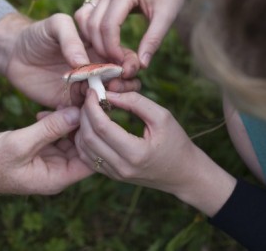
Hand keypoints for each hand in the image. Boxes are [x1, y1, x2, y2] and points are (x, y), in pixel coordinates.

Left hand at [0, 12, 140, 108]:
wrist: (13, 54)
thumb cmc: (37, 34)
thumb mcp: (55, 25)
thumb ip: (71, 37)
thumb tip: (83, 62)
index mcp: (100, 49)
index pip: (125, 59)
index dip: (129, 65)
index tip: (123, 70)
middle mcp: (97, 71)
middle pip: (123, 84)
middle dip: (123, 87)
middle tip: (110, 87)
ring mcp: (85, 89)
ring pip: (106, 102)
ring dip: (102, 103)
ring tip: (88, 98)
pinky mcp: (69, 105)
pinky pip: (83, 114)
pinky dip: (82, 114)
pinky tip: (70, 107)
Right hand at [0, 106, 92, 204]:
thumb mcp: (20, 144)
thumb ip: (49, 129)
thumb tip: (77, 113)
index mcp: (56, 178)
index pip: (91, 160)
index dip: (95, 137)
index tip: (94, 111)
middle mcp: (55, 171)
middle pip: (84, 148)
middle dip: (85, 125)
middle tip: (85, 100)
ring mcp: (46, 160)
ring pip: (70, 139)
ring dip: (69, 120)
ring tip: (68, 100)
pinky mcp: (37, 149)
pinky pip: (54, 135)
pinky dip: (54, 122)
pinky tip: (45, 110)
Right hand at [74, 0, 213, 67]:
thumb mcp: (167, 17)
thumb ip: (153, 40)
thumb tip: (141, 65)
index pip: (108, 25)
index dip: (112, 48)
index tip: (122, 63)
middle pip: (93, 25)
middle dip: (102, 48)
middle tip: (116, 65)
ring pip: (84, 20)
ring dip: (92, 41)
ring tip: (110, 57)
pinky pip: (86, 16)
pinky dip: (89, 33)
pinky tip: (103, 46)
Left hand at [74, 90, 235, 215]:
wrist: (184, 174)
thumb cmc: (177, 142)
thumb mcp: (162, 116)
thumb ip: (136, 102)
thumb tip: (109, 94)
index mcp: (135, 153)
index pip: (102, 126)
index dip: (92, 106)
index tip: (93, 90)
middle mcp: (121, 167)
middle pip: (89, 137)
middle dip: (84, 113)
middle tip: (89, 98)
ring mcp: (115, 174)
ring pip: (84, 149)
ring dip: (81, 126)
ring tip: (89, 109)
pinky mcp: (112, 175)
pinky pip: (88, 157)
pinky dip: (84, 139)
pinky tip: (90, 125)